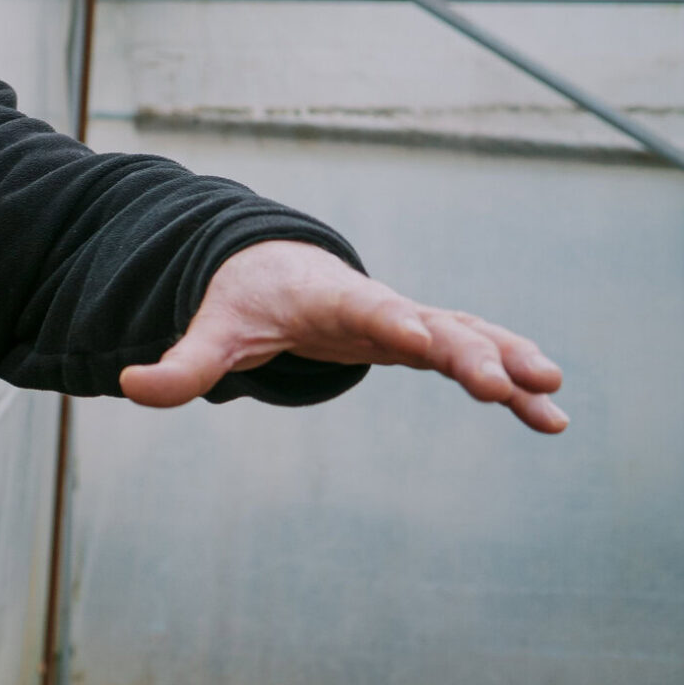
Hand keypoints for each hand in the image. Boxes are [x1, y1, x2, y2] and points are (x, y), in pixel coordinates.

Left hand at [118, 241, 567, 432]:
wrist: (271, 268)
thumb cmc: (243, 298)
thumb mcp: (211, 330)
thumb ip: (179, 364)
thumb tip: (128, 386)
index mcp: (333, 299)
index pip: (369, 310)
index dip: (395, 323)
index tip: (422, 338)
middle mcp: (383, 306)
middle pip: (436, 325)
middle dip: (475, 353)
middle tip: (515, 384)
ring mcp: (409, 321)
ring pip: (471, 337)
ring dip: (513, 364)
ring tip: (555, 399)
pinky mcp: (421, 339)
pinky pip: (476, 356)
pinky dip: (511, 381)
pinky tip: (548, 416)